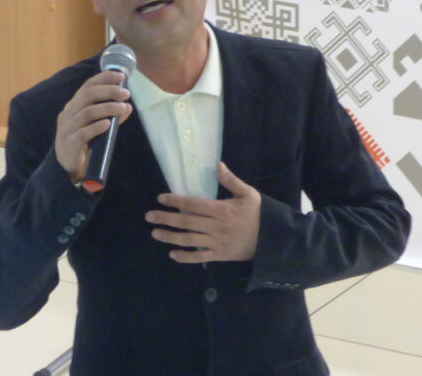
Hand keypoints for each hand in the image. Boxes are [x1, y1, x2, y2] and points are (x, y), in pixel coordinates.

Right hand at [54, 70, 132, 180]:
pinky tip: (108, 124)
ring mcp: (67, 128)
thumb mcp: (96, 125)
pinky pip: (83, 133)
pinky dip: (97, 127)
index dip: (104, 78)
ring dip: (107, 108)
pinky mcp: (70, 143)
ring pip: (87, 113)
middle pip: (87, 95)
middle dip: (108, 91)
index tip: (120, 76)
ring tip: (122, 108)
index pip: (87, 86)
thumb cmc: (83, 141)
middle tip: (125, 93)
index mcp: (74, 106)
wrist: (66, 165)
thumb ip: (110, 115)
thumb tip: (127, 106)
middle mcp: (68, 114)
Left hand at [145, 162, 260, 262]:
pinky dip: (185, 257)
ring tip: (155, 233)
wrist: (272, 239)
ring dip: (170, 237)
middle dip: (166, 218)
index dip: (176, 201)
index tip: (161, 198)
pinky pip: (199, 257)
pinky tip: (172, 255)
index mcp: (221, 210)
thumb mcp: (248, 194)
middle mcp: (215, 226)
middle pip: (186, 221)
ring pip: (189, 240)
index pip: (194, 204)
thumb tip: (218, 164)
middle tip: (149, 216)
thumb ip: (231, 180)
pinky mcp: (220, 255)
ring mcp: (216, 242)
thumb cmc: (259, 214)